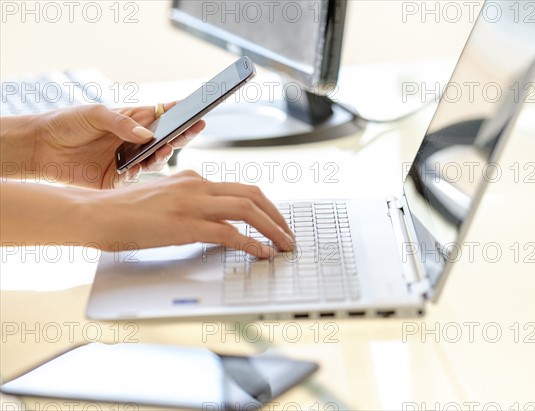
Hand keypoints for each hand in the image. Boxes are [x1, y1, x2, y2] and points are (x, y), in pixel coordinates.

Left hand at [32, 103, 203, 188]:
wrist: (41, 149)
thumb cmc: (67, 124)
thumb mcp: (94, 114)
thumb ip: (122, 123)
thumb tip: (147, 135)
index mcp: (132, 121)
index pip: (162, 116)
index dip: (180, 113)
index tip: (197, 109)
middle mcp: (135, 142)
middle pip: (167, 139)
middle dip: (183, 134)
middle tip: (197, 127)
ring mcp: (129, 161)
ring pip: (156, 160)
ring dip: (163, 154)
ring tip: (166, 146)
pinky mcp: (118, 180)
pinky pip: (137, 178)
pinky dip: (142, 171)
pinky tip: (143, 164)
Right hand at [90, 170, 294, 257]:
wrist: (95, 213)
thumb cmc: (124, 211)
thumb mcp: (163, 196)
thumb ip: (188, 200)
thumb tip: (210, 215)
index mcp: (193, 179)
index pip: (241, 189)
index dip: (265, 206)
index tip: (276, 222)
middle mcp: (197, 186)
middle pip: (253, 195)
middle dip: (277, 217)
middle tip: (289, 235)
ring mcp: (191, 204)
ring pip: (247, 210)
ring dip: (272, 229)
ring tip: (284, 246)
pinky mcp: (184, 225)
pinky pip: (229, 233)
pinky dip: (251, 244)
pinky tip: (261, 254)